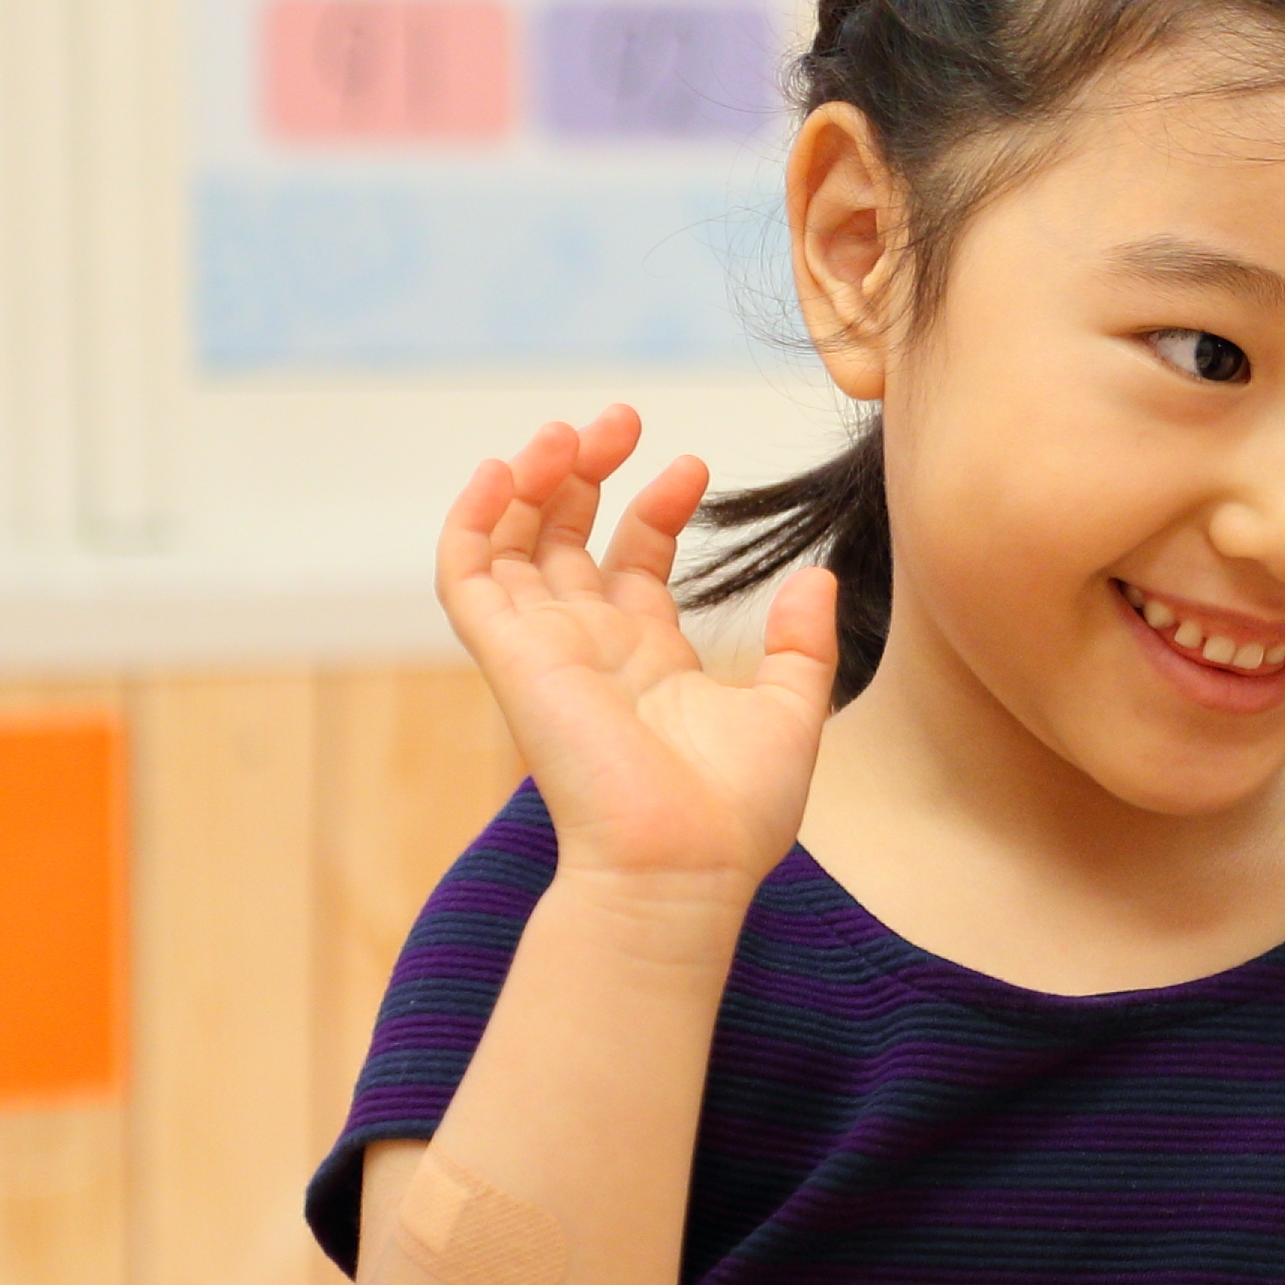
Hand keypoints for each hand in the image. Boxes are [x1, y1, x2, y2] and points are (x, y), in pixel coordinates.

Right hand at [436, 408, 840, 899]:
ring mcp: (545, 650)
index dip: (657, 504)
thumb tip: (817, 574)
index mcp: (649, 659)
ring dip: (532, 479)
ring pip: (513, 543)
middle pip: (566, 538)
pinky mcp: (510, 657)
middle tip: (623, 418)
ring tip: (572, 431)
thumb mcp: (793, 713)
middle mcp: (590, 649)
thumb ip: (802, 643)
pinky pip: (467, 576)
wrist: (683, 867)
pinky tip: (505, 468)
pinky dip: (474, 518)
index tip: (693, 463)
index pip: (633, 560)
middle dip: (587, 470)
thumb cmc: (735, 814)